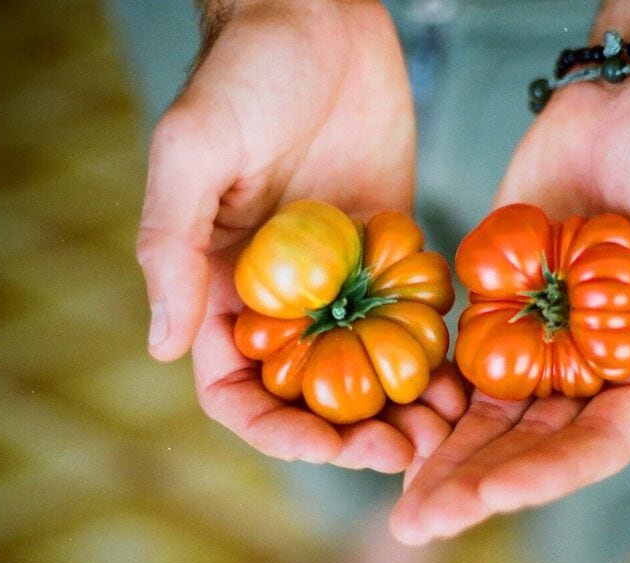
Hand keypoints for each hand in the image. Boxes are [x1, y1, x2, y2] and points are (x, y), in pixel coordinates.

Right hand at [136, 0, 465, 470]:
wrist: (320, 16)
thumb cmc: (245, 72)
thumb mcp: (193, 150)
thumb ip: (171, 246)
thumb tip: (162, 348)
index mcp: (222, 287)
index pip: (239, 390)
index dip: (277, 432)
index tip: (327, 448)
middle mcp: (283, 297)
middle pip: (314, 397)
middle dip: (354, 436)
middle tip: (407, 451)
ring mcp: (341, 279)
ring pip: (370, 371)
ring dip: (404, 408)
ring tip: (446, 426)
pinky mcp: (390, 250)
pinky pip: (413, 320)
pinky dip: (436, 356)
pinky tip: (467, 376)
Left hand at [390, 80, 629, 543]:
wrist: (628, 105)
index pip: (596, 445)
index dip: (545, 474)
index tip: (490, 498)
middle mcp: (593, 374)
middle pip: (530, 444)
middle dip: (477, 485)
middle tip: (418, 526)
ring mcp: (541, 344)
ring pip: (488, 415)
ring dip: (445, 457)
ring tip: (397, 502)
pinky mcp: (498, 310)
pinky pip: (459, 363)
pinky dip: (430, 398)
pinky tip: (391, 428)